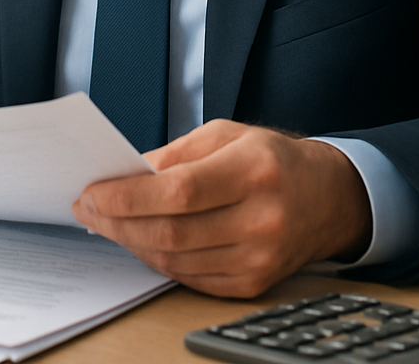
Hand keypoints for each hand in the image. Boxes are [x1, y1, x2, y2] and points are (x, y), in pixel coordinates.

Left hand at [71, 120, 370, 297]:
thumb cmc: (273, 159)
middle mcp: (262, 219)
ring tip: (108, 222)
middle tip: (88, 209)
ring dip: (132, 242)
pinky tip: (142, 240)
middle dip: (117, 221)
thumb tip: (124, 176)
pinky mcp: (254, 284)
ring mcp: (260, 258)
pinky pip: (191, 277)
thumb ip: (175, 155)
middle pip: (172, 232)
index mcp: (255, 171)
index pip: (179, 192)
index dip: (127, 196)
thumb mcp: (228, 135)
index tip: (91, 192)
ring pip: (176, 260)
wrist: (329, 199)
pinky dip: (159, 259)